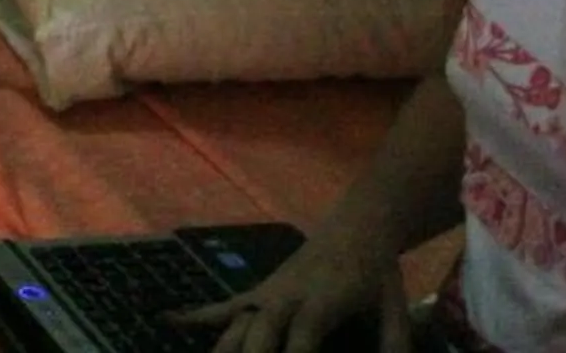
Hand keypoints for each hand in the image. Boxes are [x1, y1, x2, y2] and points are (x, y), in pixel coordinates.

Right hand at [169, 228, 413, 352]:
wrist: (357, 225)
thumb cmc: (376, 271)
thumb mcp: (395, 305)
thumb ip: (394, 340)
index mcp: (321, 302)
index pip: (299, 341)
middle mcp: (287, 299)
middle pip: (257, 336)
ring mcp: (268, 294)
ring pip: (236, 327)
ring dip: (222, 349)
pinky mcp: (259, 292)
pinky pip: (225, 307)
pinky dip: (198, 316)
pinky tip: (169, 322)